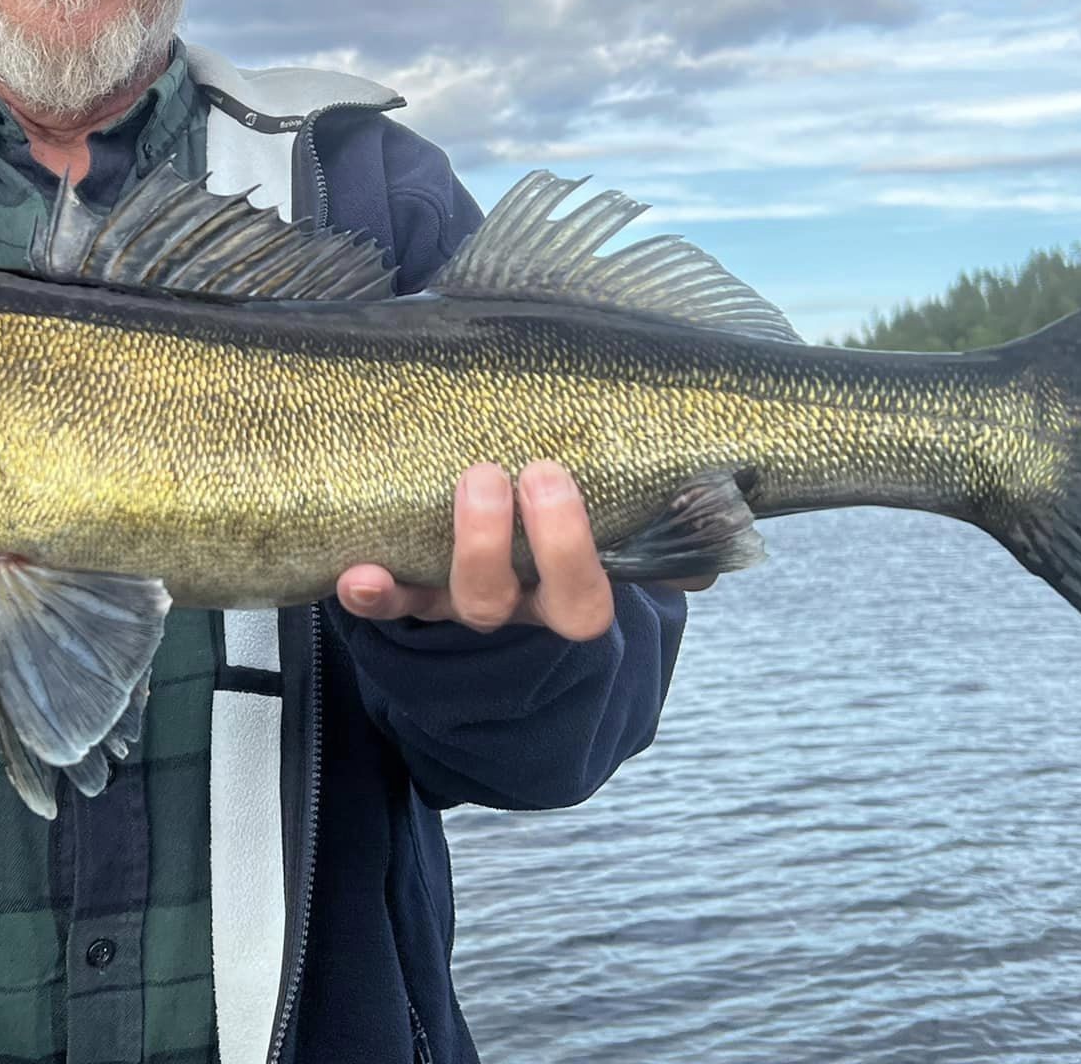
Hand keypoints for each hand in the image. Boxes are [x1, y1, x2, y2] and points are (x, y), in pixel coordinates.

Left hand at [336, 460, 713, 641]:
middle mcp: (511, 609)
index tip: (552, 477)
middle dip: (493, 540)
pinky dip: (371, 591)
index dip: (564, 548)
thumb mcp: (631, 537)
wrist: (525, 597)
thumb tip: (727, 511)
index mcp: (567, 600)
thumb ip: (669, 528)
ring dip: (434, 551)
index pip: (577, 600)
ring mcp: (456, 603)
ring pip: (443, 601)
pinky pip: (388, 601)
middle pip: (496, 601)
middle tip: (496, 472)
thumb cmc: (580, 541)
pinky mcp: (410, 592)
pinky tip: (353, 572)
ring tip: (445, 491)